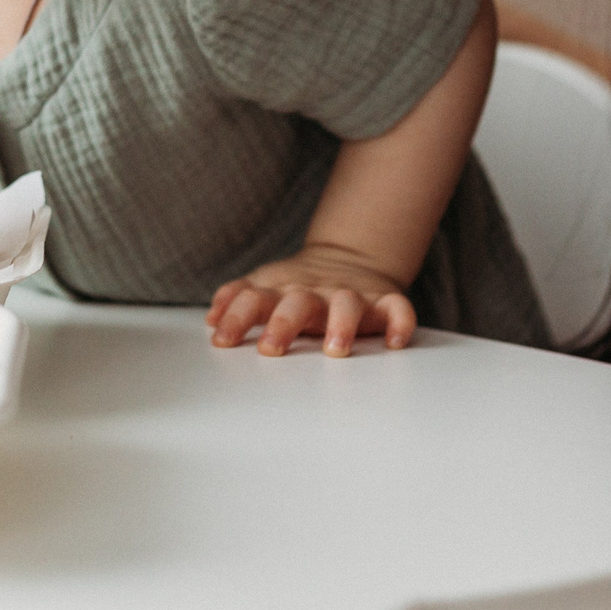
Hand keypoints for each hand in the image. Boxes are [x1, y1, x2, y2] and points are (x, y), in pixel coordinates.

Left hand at [205, 249, 417, 356]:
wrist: (348, 259)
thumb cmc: (297, 286)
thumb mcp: (263, 285)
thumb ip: (236, 300)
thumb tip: (211, 320)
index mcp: (282, 290)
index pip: (254, 299)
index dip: (236, 317)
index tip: (222, 341)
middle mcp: (315, 292)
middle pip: (297, 303)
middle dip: (282, 324)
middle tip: (269, 349)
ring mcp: (351, 295)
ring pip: (349, 304)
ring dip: (342, 324)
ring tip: (335, 349)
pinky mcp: (384, 301)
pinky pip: (398, 309)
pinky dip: (400, 323)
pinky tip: (394, 342)